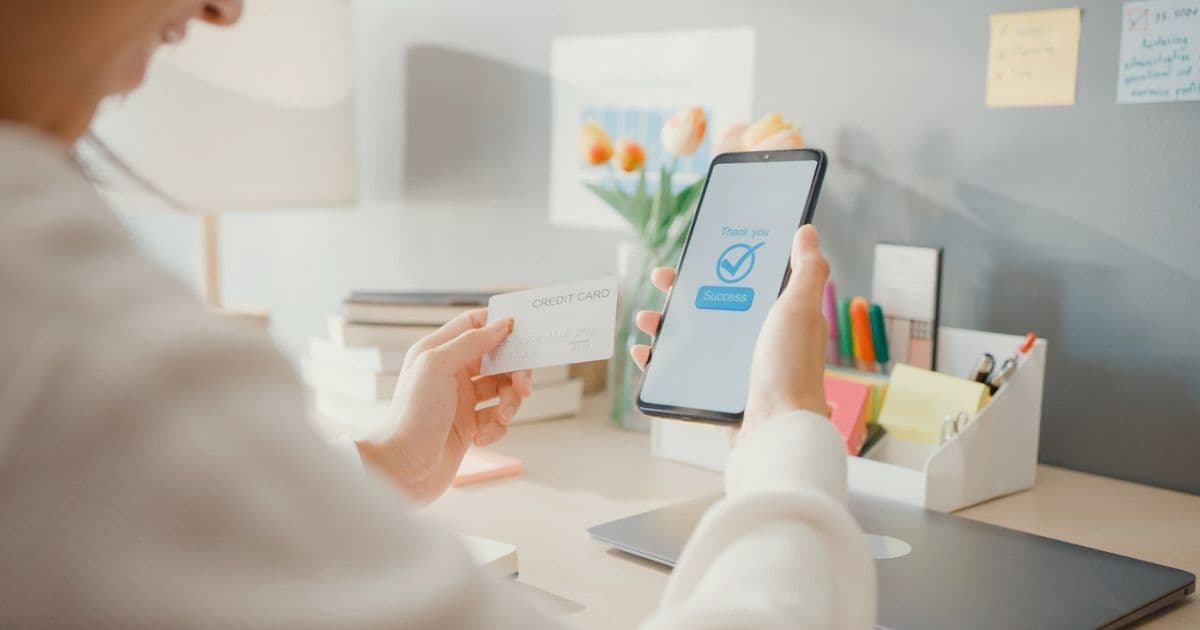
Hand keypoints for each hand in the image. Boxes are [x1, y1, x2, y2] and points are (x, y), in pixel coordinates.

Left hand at [356, 310, 531, 502]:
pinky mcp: (469, 426)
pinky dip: (496, 427)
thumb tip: (501, 324)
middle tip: (523, 388)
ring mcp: (461, 400)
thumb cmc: (411, 415)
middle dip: (515, 372)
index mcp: (439, 351)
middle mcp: (451, 373)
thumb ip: (471, 341)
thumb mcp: (438, 366)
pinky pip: (496, 418)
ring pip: (502, 389)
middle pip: (497, 359)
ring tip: (500, 418)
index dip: (499, 326)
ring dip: (509, 403)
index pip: (475, 325)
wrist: (402, 469)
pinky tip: (481, 438)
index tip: (522, 335)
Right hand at [631, 225, 830, 435]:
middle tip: (660, 282)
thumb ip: (806, 270)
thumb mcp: (800, 309)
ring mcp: (737, 370)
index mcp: (778, 320)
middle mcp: (758, 343)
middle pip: (712, 309)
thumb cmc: (791, 369)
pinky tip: (645, 356)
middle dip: (682, 294)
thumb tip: (806, 231)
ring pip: (693, 341)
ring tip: (646, 320)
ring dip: (665, 327)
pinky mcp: (718, 395)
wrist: (775, 428)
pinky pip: (682, 374)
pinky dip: (659, 364)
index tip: (694, 256)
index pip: (744, 284)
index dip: (718, 266)